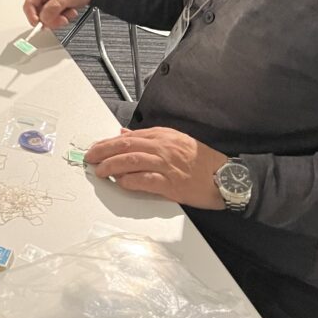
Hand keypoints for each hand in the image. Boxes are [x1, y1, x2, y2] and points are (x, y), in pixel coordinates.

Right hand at [23, 0, 100, 28]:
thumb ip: (53, 7)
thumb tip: (43, 19)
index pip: (28, 6)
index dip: (33, 17)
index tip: (40, 25)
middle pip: (38, 14)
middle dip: (51, 19)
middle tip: (63, 19)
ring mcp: (48, 1)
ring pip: (47, 18)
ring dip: (59, 18)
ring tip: (70, 11)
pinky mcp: (56, 7)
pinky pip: (55, 18)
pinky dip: (63, 18)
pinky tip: (71, 11)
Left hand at [85, 127, 228, 209]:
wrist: (227, 178)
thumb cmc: (202, 161)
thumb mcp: (174, 140)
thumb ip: (148, 137)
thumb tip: (124, 133)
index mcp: (163, 137)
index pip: (128, 136)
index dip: (108, 142)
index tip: (95, 148)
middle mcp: (163, 148)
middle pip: (126, 146)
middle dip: (104, 151)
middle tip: (90, 157)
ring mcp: (167, 166)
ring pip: (132, 161)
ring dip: (112, 166)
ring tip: (100, 171)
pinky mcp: (172, 184)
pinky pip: (146, 180)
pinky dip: (130, 181)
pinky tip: (121, 182)